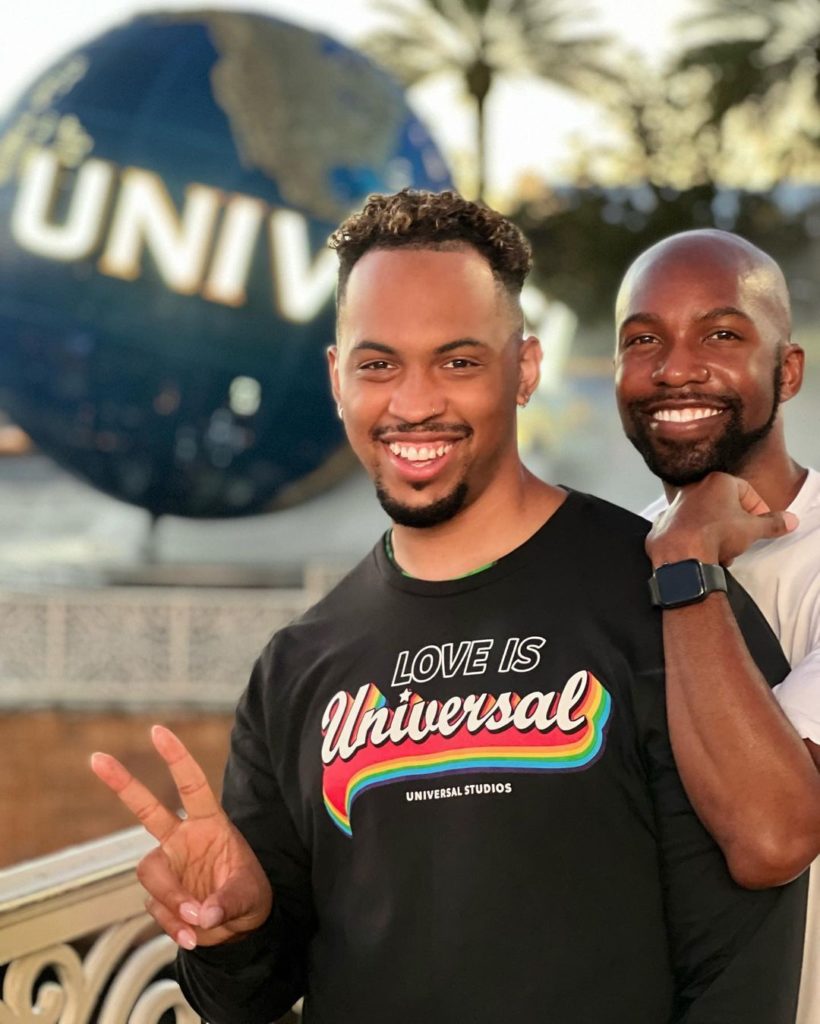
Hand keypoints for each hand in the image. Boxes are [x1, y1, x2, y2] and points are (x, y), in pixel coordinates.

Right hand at [91, 725, 272, 949]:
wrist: (240, 929)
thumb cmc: (248, 896)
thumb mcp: (249, 897)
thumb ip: (228, 902)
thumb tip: (202, 914)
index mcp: (209, 824)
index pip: (191, 785)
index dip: (176, 757)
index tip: (157, 730)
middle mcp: (182, 838)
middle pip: (146, 809)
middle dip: (122, 783)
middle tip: (96, 758)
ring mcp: (168, 865)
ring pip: (151, 875)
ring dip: (171, 899)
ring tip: (198, 921)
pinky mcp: (158, 894)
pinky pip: (156, 909)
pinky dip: (173, 925)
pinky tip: (192, 934)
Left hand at [646, 472, 797, 567]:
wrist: (681, 555)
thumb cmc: (715, 535)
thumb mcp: (753, 529)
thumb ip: (772, 523)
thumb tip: (788, 520)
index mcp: (717, 482)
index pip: (747, 491)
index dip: (758, 509)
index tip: (762, 524)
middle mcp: (693, 489)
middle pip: (723, 506)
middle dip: (735, 526)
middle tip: (742, 542)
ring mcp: (675, 506)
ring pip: (704, 519)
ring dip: (716, 535)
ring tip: (722, 553)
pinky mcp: (663, 524)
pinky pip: (685, 531)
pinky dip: (694, 541)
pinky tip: (701, 555)